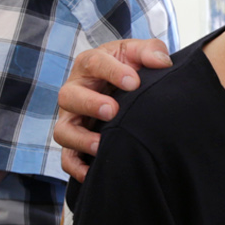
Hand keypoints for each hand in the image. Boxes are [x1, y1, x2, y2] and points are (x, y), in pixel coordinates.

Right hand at [54, 38, 172, 179]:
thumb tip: (161, 62)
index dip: (112, 72)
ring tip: (101, 144)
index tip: (134, 82)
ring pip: (63, 130)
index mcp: (90, 65)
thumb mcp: (138, 54)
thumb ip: (151, 51)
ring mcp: (71, 118)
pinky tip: (92, 173)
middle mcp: (75, 91)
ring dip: (80, 138)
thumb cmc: (128, 69)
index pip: (94, 64)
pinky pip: (67, 158)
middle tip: (112, 110)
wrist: (124, 89)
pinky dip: (76, 167)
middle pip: (69, 96)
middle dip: (89, 104)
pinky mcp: (74, 142)